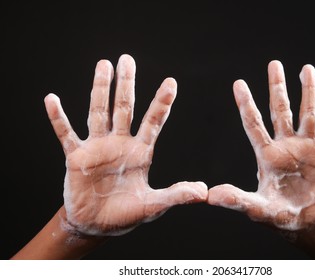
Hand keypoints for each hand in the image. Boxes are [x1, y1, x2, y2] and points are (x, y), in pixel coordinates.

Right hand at [44, 54, 206, 235]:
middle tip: (127, 59)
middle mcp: (120, 143)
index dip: (161, 103)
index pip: (153, 122)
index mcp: (140, 152)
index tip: (170, 83)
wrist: (98, 225)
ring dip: (100, 90)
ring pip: (99, 112)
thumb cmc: (127, 214)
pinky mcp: (76, 157)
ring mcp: (97, 147)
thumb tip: (203, 192)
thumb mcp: (154, 205)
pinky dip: (58, 118)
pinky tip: (51, 99)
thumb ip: (176, 195)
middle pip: (124, 108)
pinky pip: (66, 134)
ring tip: (103, 64)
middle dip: (126, 84)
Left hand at [208, 60, 314, 232]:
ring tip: (307, 68)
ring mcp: (307, 148)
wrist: (304, 223)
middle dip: (277, 87)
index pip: (253, 124)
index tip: (238, 83)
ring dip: (309, 92)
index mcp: (267, 155)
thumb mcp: (256, 208)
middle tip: (273, 64)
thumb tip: (210, 195)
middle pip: (280, 110)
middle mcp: (286, 146)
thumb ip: (236, 200)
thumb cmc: (277, 215)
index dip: (246, 104)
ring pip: (309, 114)